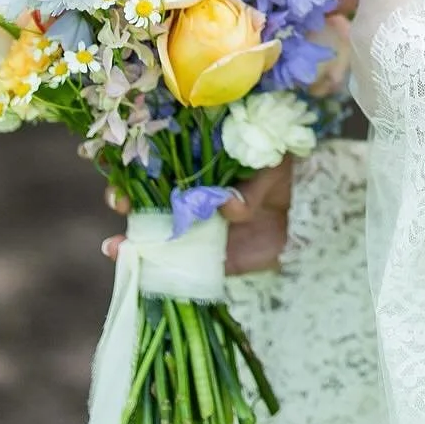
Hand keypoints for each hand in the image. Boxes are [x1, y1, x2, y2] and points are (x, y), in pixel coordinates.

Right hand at [101, 153, 293, 275]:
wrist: (305, 218)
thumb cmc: (284, 178)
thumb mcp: (271, 169)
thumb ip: (249, 185)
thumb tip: (227, 205)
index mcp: (199, 163)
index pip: (158, 156)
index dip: (136, 157)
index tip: (122, 161)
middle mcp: (186, 193)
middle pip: (143, 192)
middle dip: (124, 195)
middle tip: (122, 201)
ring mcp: (190, 226)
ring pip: (150, 230)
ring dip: (129, 236)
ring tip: (118, 245)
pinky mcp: (201, 257)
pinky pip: (172, 264)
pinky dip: (150, 267)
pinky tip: (131, 265)